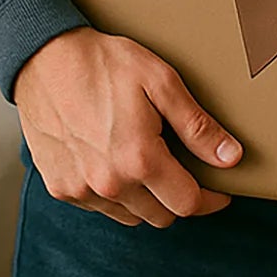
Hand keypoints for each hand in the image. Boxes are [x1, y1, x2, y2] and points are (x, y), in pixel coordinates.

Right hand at [15, 26, 243, 227]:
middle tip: (189, 172)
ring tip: (155, 164)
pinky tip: (121, 164)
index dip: (210, 200)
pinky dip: (117, 196)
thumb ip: (197, 125)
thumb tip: (230, 157)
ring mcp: (80, 190)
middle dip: (181, 199)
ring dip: (149, 200)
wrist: (46, 59)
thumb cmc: (106, 64)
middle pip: (160, 216)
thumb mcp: (162, 82)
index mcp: (138, 159)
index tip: (221, 191)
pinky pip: (100, 208)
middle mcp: (108, 184)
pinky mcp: (60, 188)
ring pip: (130, 217)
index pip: (186, 204)